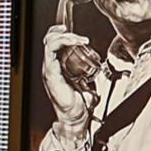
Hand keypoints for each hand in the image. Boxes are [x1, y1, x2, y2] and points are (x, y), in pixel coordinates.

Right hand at [42, 25, 93, 139]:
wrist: (75, 118)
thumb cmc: (80, 103)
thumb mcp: (88, 82)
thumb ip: (91, 72)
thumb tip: (101, 64)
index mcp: (58, 67)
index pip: (52, 44)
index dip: (59, 34)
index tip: (71, 31)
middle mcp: (51, 67)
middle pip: (48, 40)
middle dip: (61, 32)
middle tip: (75, 34)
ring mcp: (50, 70)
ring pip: (49, 44)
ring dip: (64, 37)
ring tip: (77, 38)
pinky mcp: (51, 74)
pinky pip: (52, 54)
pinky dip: (62, 44)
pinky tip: (74, 42)